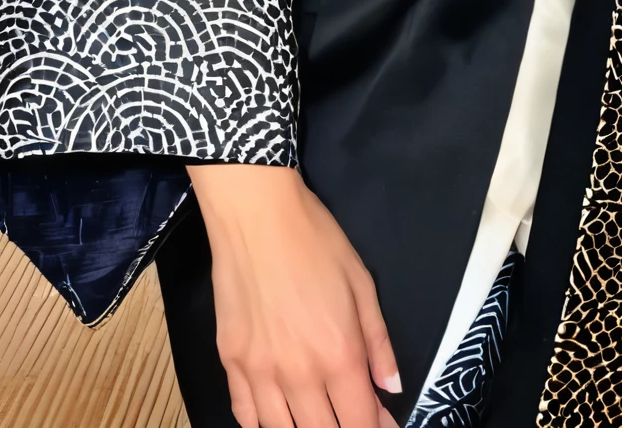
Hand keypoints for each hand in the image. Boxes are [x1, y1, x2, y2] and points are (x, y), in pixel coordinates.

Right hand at [189, 163, 399, 427]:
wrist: (256, 215)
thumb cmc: (316, 240)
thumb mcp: (361, 283)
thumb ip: (378, 341)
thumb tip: (391, 387)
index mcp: (338, 354)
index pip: (360, 421)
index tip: (382, 422)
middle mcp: (299, 374)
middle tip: (349, 415)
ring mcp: (259, 372)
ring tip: (317, 417)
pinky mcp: (230, 361)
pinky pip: (245, 413)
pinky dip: (262, 423)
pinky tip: (276, 416)